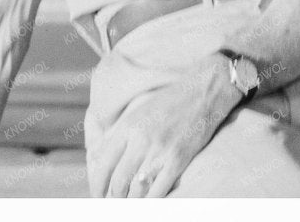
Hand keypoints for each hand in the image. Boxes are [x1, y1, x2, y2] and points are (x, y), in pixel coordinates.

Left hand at [94, 57, 238, 197]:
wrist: (203, 93)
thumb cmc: (169, 102)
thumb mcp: (138, 112)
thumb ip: (118, 134)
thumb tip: (99, 158)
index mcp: (128, 126)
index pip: (103, 164)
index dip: (97, 185)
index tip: (97, 196)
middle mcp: (141, 139)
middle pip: (118, 181)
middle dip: (112, 199)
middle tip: (112, 205)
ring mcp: (160, 150)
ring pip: (137, 190)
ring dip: (130, 203)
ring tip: (128, 206)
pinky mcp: (178, 159)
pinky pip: (159, 190)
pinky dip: (150, 202)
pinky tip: (147, 204)